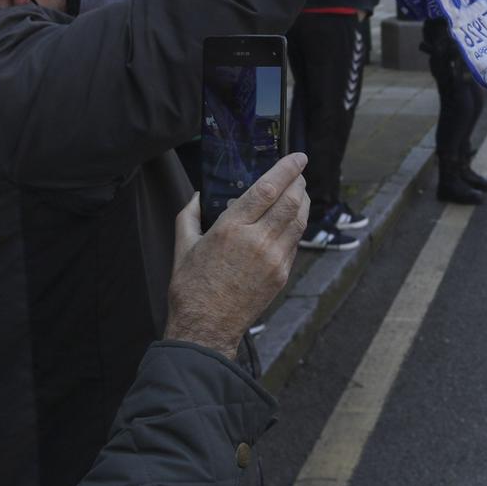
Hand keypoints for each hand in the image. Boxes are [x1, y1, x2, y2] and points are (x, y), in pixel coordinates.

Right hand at [165, 153, 308, 358]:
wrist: (205, 328)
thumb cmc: (191, 287)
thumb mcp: (182, 246)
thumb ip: (189, 214)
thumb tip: (198, 195)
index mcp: (231, 228)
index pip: (268, 188)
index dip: (286, 169)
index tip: (297, 157)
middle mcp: (257, 241)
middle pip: (291, 201)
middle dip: (299, 182)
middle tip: (298, 173)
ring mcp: (274, 259)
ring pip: (299, 220)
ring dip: (303, 201)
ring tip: (300, 192)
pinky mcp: (281, 275)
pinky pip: (295, 242)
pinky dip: (296, 226)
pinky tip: (291, 220)